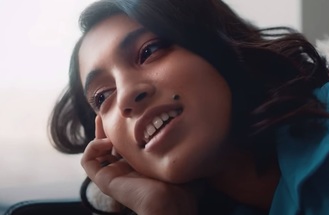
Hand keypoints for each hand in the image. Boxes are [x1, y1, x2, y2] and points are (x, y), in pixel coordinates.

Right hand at [81, 116, 199, 214]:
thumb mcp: (183, 159)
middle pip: (112, 144)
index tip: (131, 111)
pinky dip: (92, 148)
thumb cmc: (182, 186)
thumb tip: (196, 131)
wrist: (172, 204)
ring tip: (103, 118)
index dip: (127, 127)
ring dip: (98, 133)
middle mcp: (128, 169)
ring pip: (98, 151)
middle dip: (109, 126)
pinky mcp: (106, 181)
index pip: (131, 143)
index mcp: (144, 165)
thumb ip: (185, 145)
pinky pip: (89, 162)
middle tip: (108, 109)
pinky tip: (107, 141)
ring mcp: (116, 175)